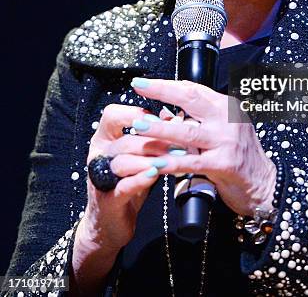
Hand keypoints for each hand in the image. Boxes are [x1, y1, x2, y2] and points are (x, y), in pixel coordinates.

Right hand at [80, 104, 170, 250]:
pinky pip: (123, 186)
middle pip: (125, 140)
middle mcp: (99, 156)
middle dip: (154, 140)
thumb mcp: (142, 156)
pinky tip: (155, 174)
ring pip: (122, 162)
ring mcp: (100, 179)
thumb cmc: (130, 183)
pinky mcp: (108, 201)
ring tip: (170, 159)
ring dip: (149, 159)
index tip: (158, 119)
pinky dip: (140, 179)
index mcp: (104, 140)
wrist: (112, 225)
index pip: (111, 115)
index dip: (134, 113)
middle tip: (178, 143)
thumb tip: (174, 116)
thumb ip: (154, 137)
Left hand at [131, 77, 276, 215]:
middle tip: (140, 87)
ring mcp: (227, 141)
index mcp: (226, 107)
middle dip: (162, 92)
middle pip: (191, 100)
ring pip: (188, 132)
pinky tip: (155, 164)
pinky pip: (192, 162)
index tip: (145, 82)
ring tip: (139, 126)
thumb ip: (198, 118)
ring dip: (161, 128)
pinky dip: (172, 163)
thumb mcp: (222, 129)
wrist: (264, 184)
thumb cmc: (240, 155)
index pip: (194, 89)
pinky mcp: (224, 164)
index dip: (168, 84)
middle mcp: (227, 119)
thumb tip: (166, 110)